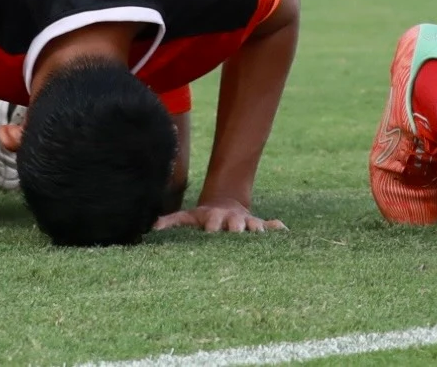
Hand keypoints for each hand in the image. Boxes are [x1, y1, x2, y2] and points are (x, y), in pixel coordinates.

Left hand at [153, 201, 284, 234]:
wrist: (223, 202)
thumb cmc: (202, 216)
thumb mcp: (186, 217)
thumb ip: (170, 222)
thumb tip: (152, 228)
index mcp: (213, 218)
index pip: (212, 223)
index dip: (212, 227)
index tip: (211, 232)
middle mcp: (231, 219)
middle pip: (235, 224)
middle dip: (236, 229)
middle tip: (238, 233)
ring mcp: (245, 221)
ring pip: (253, 225)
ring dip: (257, 229)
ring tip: (261, 233)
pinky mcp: (257, 224)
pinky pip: (270, 224)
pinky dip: (277, 228)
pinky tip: (284, 230)